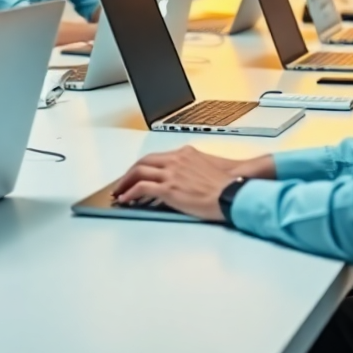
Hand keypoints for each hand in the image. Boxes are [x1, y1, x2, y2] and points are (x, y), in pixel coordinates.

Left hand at [112, 145, 243, 222]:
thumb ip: (193, 168)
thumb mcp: (210, 168)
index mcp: (185, 153)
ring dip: (125, 182)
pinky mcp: (169, 189)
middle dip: (130, 172)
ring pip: (139, 172)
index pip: (158, 157)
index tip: (138, 173)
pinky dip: (130, 192)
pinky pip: (141, 188)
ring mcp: (171, 173)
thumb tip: (185, 178)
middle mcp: (176, 159)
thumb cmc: (227, 185)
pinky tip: (126, 199)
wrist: (233, 194)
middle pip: (144, 161)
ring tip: (119, 191)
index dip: (145, 166)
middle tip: (123, 182)